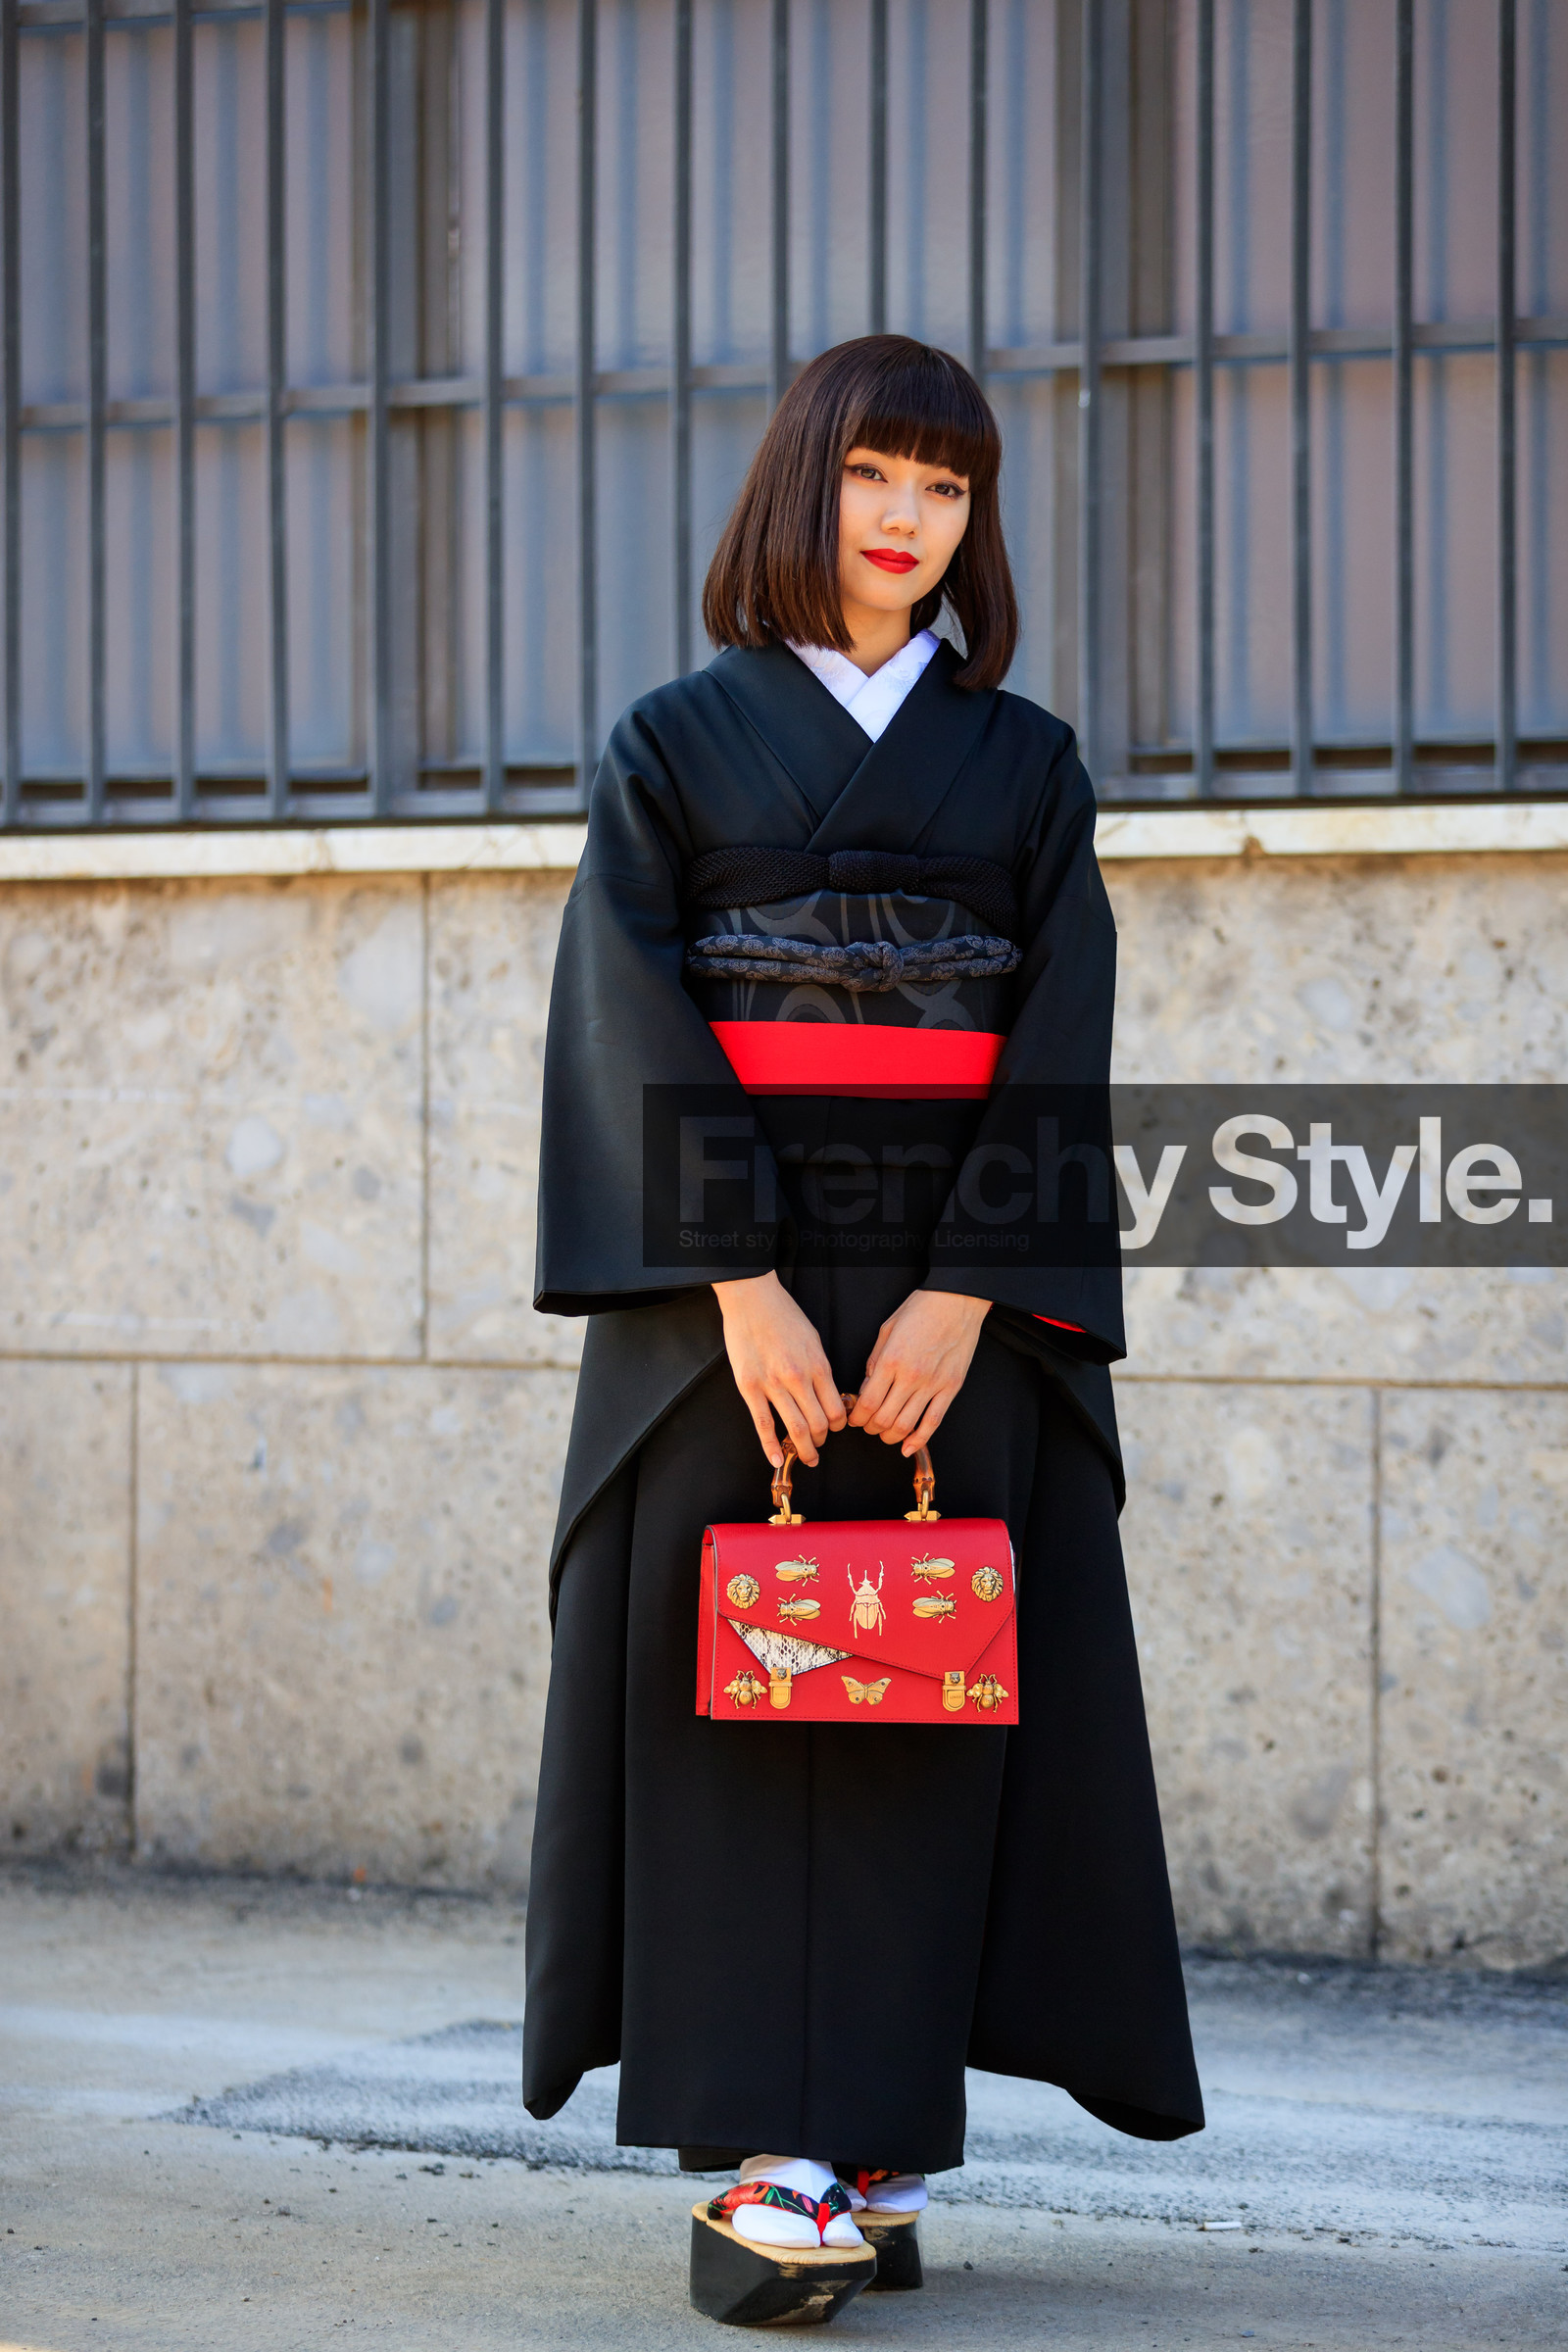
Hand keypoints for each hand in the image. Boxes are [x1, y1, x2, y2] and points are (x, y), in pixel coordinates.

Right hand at [713, 1272, 847, 1469]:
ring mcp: (773, 1384)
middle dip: (822, 1441)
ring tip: (806, 1457)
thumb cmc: (784, 1316)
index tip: (834, 1429)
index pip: (836, 1409)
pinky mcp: (749, 1387)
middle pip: (819, 1424)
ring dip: (804, 1449)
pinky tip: (776, 1460)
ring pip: (795, 1429)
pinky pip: (763, 1424)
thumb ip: (820, 1369)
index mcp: (818, 1366)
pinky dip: (770, 1447)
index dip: (838, 1426)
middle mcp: (799, 1378)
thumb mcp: (814, 1340)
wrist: (752, 1299)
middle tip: (819, 1446)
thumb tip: (828, 1395)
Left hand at [848, 1290, 990, 1455]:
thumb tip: (867, 1387)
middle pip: (884, 1419)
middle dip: (870, 1428)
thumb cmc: (920, 1310)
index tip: (854, 1419)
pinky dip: (919, 1440)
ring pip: (906, 1425)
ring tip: (884, 1434)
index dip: (857, 1418)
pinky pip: (933, 1421)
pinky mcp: (951, 1388)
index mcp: (891, 1361)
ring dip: (890, 1436)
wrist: (956, 1301)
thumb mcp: (886, 1330)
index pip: (867, 1403)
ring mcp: (933, 1384)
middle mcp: (911, 1376)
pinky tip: (908, 1447)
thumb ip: (875, 1361)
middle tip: (867, 1426)